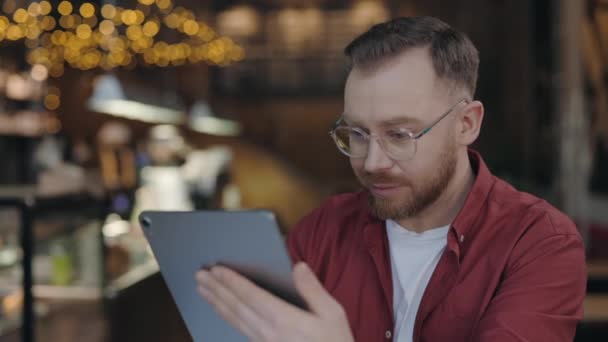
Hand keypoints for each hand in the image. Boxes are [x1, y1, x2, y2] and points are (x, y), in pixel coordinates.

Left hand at [195, 262, 353, 341]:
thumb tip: (298, 266)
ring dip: (217, 303)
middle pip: (237, 307)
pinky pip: (240, 331)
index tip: (216, 269)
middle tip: (199, 275)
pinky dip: (227, 318)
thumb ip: (313, 289)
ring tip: (203, 290)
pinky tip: (222, 311)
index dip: (232, 281)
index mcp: (285, 319)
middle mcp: (269, 333)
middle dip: (217, 289)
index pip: (251, 296)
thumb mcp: (333, 314)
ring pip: (235, 320)